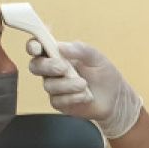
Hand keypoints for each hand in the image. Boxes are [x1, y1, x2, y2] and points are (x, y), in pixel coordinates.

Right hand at [26, 40, 142, 137]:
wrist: (115, 99)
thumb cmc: (105, 75)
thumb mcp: (97, 57)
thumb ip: (80, 50)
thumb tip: (62, 47)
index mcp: (59, 54)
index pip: (39, 47)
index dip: (33, 45)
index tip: (38, 47)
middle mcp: (53, 70)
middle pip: (35, 66)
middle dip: (48, 66)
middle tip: (63, 68)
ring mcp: (55, 87)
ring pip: (48, 85)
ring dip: (67, 84)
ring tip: (84, 84)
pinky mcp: (59, 102)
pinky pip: (57, 100)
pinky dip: (73, 97)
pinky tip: (85, 96)